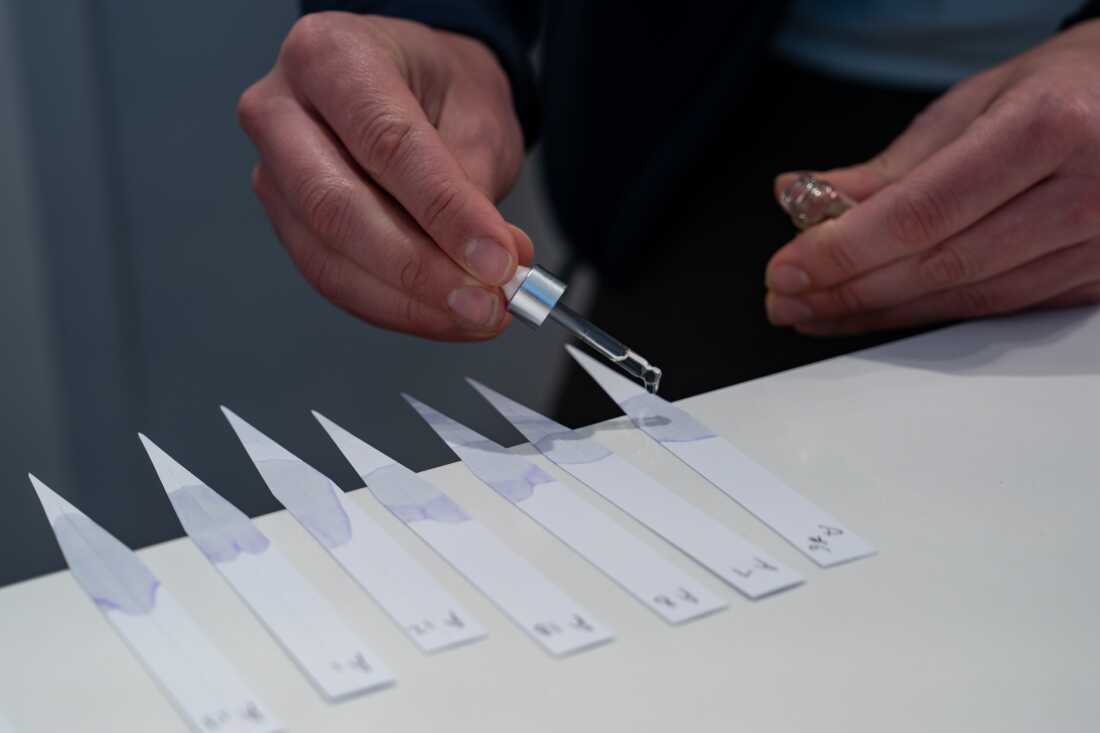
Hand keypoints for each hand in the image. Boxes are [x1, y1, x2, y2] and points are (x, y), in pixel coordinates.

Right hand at [238, 12, 530, 339]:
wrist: (414, 88)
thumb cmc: (440, 90)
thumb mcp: (476, 115)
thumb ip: (474, 188)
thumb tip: (488, 264)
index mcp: (329, 55)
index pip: (386, 143)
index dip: (445, 212)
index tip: (496, 261)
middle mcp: (281, 110)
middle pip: (337, 208)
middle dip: (420, 270)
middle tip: (485, 302)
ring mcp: (274, 172)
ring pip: (329, 258)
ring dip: (410, 302)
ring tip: (477, 313)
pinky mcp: (286, 223)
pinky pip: (334, 280)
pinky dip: (395, 307)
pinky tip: (444, 314)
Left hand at [765, 19, 1099, 335]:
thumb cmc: (1063, 90)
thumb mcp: (974, 104)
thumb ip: (889, 166)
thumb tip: (802, 198)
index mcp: (1048, 128)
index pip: (921, 213)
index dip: (844, 251)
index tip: (787, 269)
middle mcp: (1083, 193)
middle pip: (939, 266)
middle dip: (847, 291)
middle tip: (786, 299)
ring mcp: (1096, 245)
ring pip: (965, 301)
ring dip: (877, 312)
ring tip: (816, 310)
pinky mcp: (1095, 282)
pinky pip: (994, 311)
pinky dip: (926, 316)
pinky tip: (877, 312)